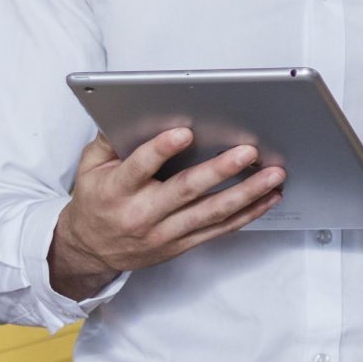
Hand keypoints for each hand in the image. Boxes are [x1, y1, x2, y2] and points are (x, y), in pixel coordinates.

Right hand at [48, 129, 284, 299]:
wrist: (90, 251)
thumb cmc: (95, 202)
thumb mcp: (89, 168)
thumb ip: (108, 140)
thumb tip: (130, 110)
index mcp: (117, 190)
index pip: (140, 168)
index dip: (162, 150)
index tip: (185, 132)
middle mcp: (143, 213)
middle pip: (185, 190)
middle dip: (220, 170)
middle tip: (248, 151)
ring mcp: (165, 232)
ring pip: (211, 212)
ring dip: (247, 193)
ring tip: (273, 175)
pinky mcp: (182, 244)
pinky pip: (220, 229)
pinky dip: (248, 214)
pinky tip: (268, 198)